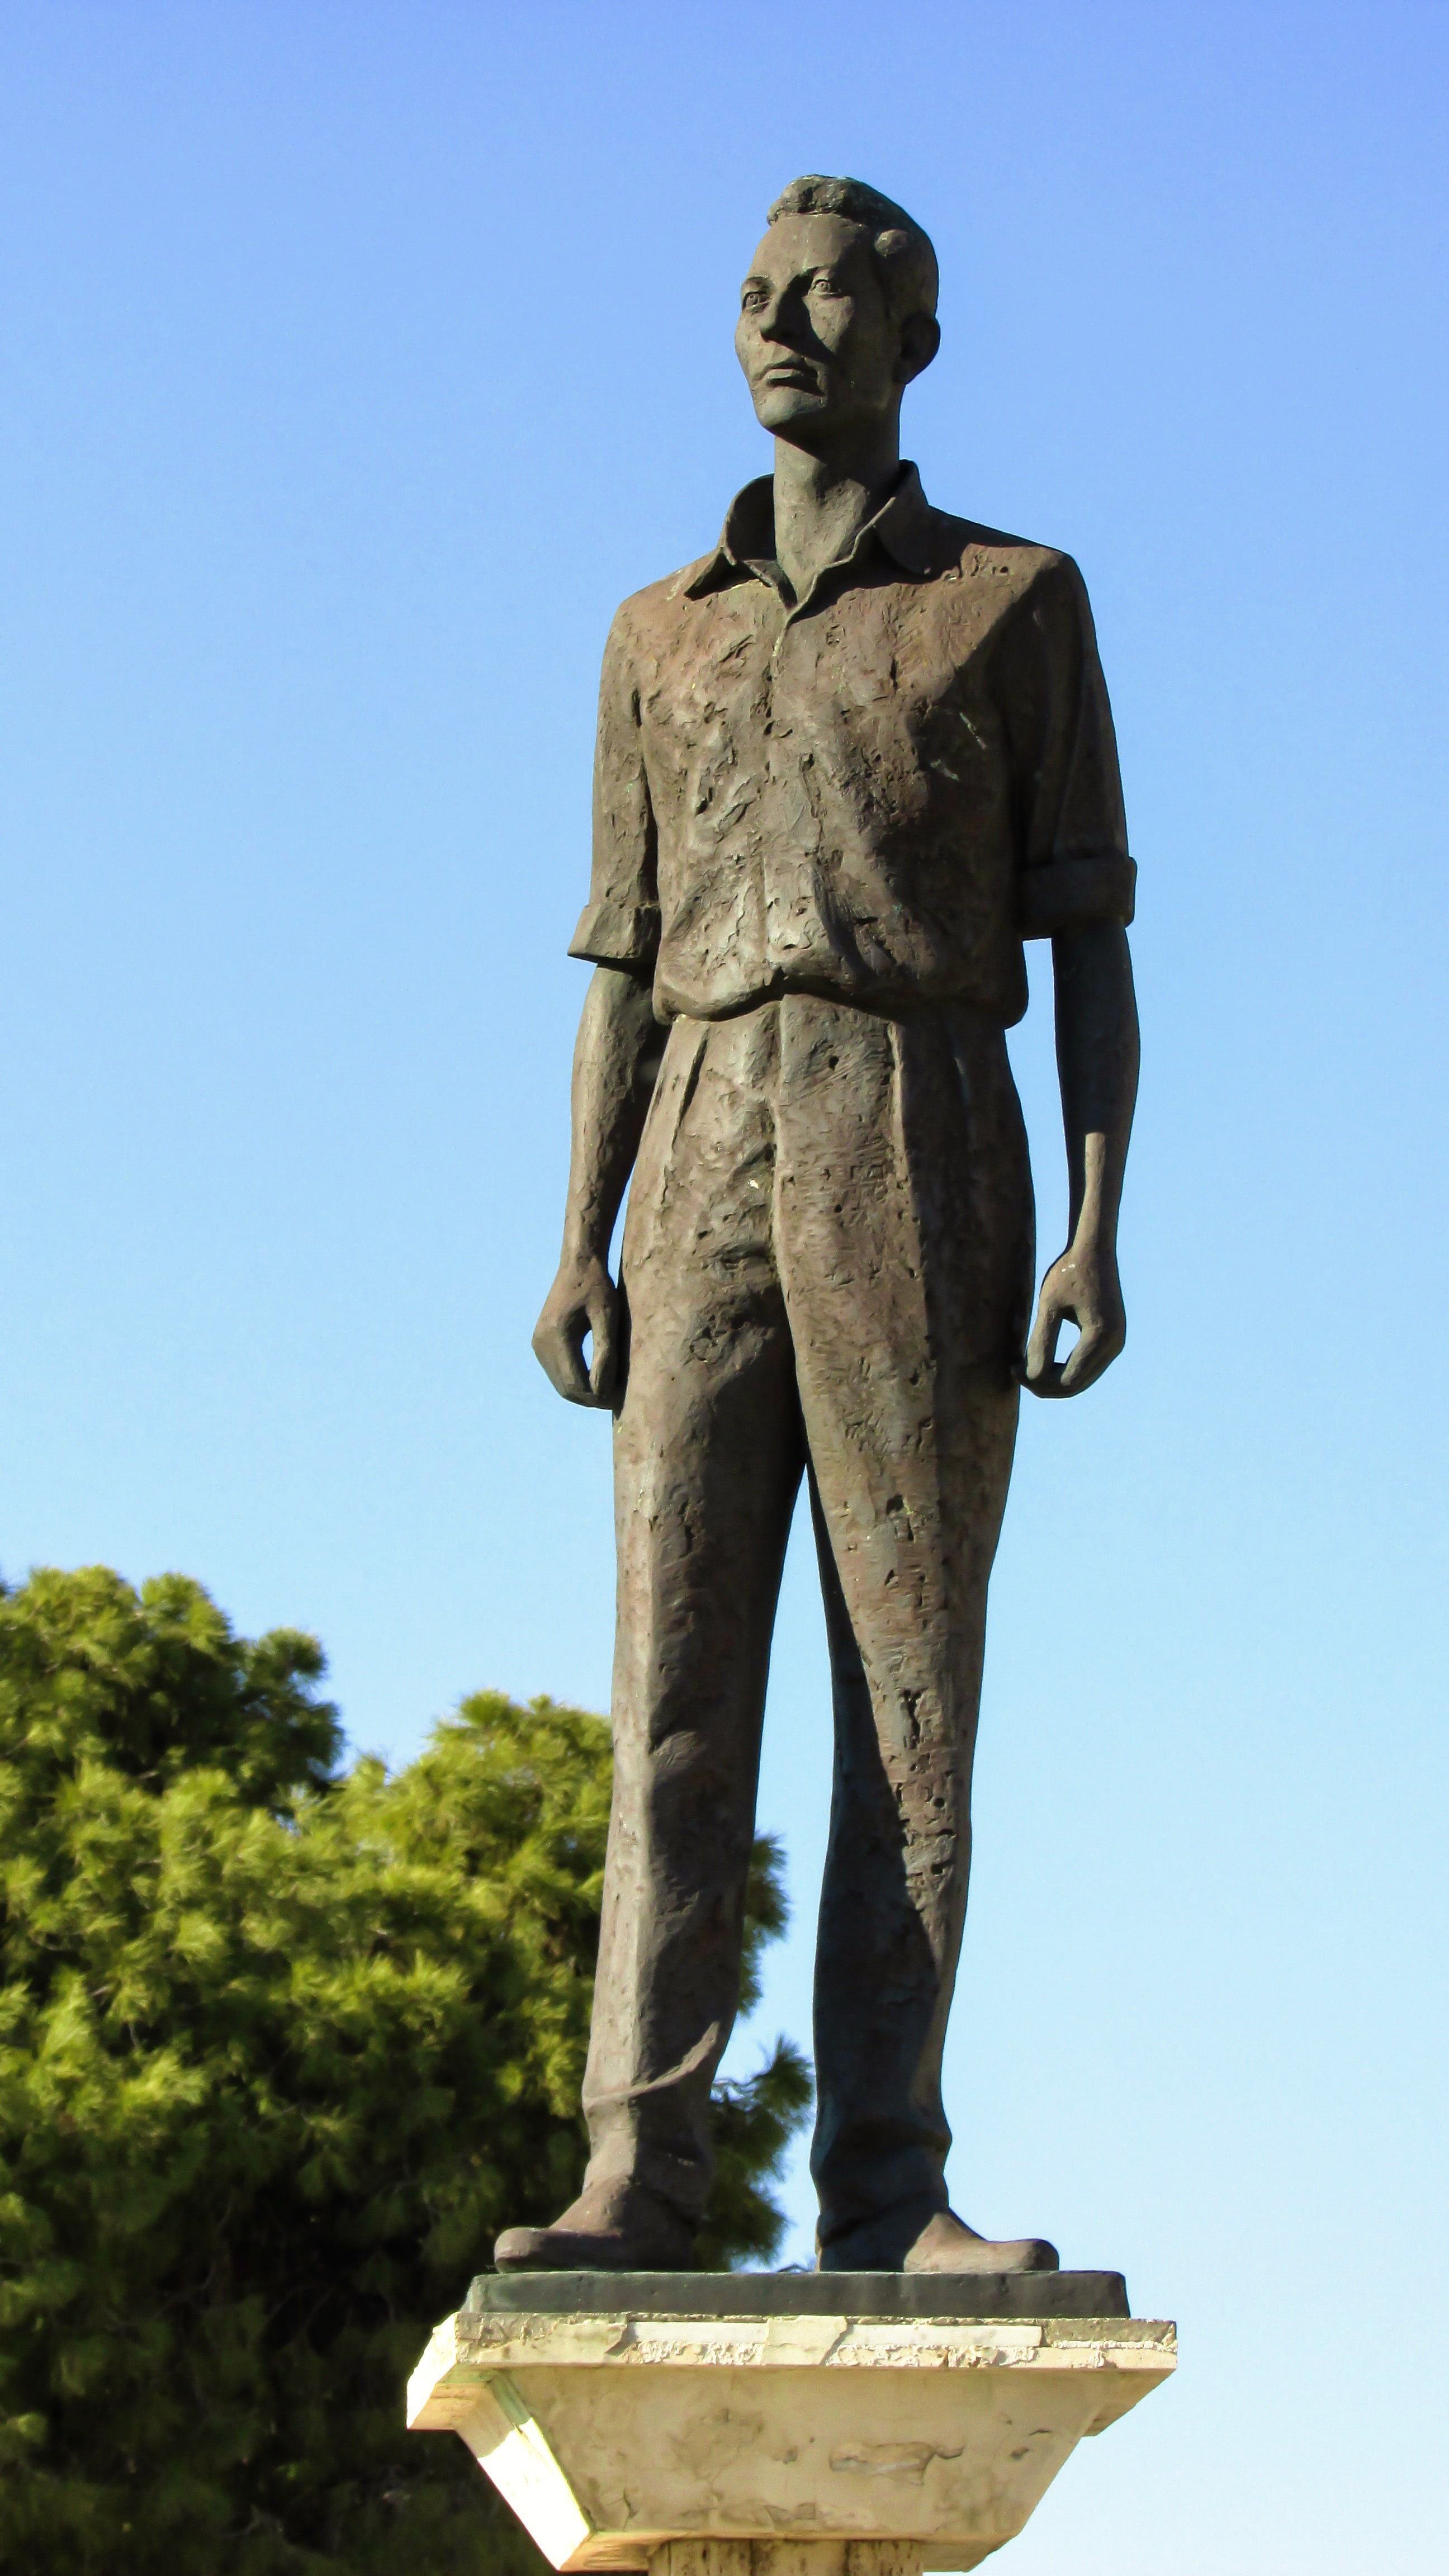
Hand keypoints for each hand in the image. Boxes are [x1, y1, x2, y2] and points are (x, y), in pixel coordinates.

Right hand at [532, 1252, 621, 1407]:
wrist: (578, 1265)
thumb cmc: (598, 1286)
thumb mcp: (608, 1317)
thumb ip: (605, 1352)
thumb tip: (602, 1389)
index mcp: (557, 1336)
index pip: (575, 1383)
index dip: (598, 1398)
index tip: (621, 1399)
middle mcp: (541, 1343)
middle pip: (565, 1389)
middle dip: (591, 1399)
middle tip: (617, 1399)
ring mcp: (538, 1344)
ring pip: (560, 1384)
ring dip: (583, 1392)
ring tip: (609, 1390)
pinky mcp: (540, 1343)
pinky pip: (557, 1373)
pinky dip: (575, 1381)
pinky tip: (596, 1378)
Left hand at [1023, 1239, 1124, 1398]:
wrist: (1093, 1250)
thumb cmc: (1068, 1272)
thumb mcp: (1049, 1305)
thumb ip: (1041, 1341)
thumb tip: (1031, 1376)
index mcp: (1100, 1336)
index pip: (1067, 1380)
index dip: (1036, 1382)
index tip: (1012, 1368)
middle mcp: (1114, 1345)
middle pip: (1076, 1386)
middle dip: (1044, 1385)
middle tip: (1016, 1373)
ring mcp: (1116, 1344)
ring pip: (1082, 1380)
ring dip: (1054, 1380)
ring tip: (1025, 1367)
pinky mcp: (1112, 1339)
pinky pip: (1087, 1367)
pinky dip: (1064, 1370)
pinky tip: (1043, 1360)